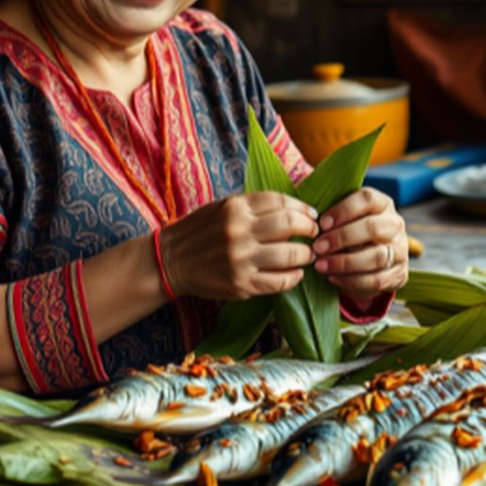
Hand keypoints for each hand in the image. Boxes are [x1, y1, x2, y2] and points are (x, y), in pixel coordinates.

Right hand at [159, 192, 318, 300]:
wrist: (170, 261)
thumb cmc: (200, 231)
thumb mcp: (223, 208)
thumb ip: (254, 207)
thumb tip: (295, 209)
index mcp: (235, 207)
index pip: (281, 201)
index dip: (302, 208)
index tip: (312, 214)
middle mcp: (238, 231)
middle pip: (290, 225)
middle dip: (310, 229)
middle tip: (315, 233)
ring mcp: (240, 259)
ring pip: (291, 255)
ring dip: (306, 254)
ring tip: (308, 255)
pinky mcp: (241, 284)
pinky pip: (280, 282)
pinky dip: (294, 277)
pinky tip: (295, 273)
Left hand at [312, 187, 407, 300]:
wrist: (372, 263)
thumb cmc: (351, 234)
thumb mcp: (346, 220)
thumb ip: (332, 217)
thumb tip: (307, 219)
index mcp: (382, 204)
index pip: (367, 199)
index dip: (343, 210)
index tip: (321, 223)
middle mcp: (395, 224)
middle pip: (372, 227)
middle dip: (341, 238)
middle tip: (317, 247)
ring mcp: (400, 250)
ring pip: (376, 256)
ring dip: (345, 262)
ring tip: (321, 265)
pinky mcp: (400, 273)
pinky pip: (377, 280)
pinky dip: (352, 281)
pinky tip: (333, 278)